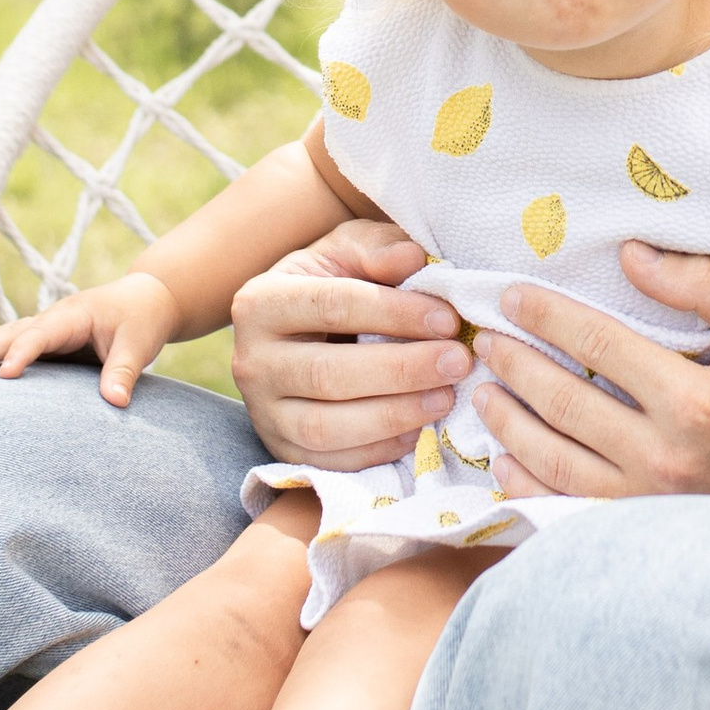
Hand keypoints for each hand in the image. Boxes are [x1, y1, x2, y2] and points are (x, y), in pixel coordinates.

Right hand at [0, 269, 178, 404]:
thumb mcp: (139, 343)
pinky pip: (11, 345)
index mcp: (72, 315)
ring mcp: (45, 329)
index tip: (5, 375)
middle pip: (11, 333)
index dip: (23, 353)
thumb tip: (116, 402)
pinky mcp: (45, 342)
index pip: (41, 334)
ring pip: (5, 336)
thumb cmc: (141, 319)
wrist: (146, 300)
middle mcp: (52, 319)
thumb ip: (125, 371)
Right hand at [229, 220, 468, 468]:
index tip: (448, 320)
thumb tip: (412, 257)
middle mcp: (252, 361)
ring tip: (445, 397)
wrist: (291, 335)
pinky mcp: (282, 450)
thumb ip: (376, 248)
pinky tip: (420, 429)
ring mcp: (264, 413)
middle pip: (328, 374)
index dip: (394, 313)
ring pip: (326, 427)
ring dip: (394, 415)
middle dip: (402, 370)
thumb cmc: (327, 286)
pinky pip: (332, 462)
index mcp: (261, 302)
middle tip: (458, 361)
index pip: (332, 305)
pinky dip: (380, 450)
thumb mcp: (345, 253)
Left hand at [470, 245, 709, 504]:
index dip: (548, 317)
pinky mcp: (647, 526)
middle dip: (516, 367)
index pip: (599, 345)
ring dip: (510, 426)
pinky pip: (571, 508)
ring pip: (556, 462)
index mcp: (694, 400)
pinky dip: (530, 485)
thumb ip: (703, 286)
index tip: (513, 297)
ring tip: (484, 395)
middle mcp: (665, 456)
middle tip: (485, 341)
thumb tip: (631, 257)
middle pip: (564, 405)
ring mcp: (652, 500)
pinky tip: (506, 461)